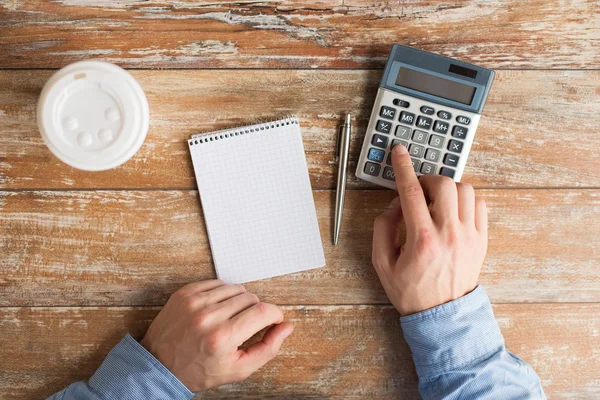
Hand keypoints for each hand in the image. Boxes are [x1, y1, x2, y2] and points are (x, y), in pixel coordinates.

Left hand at [140, 280, 293, 391]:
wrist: (159, 365)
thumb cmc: (199, 371)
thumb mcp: (238, 369)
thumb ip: (267, 348)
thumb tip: (286, 327)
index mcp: (222, 338)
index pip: (263, 312)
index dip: (275, 315)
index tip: (273, 321)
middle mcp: (208, 317)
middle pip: (251, 298)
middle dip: (256, 311)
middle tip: (247, 326)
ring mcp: (194, 302)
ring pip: (236, 288)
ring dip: (240, 301)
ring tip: (231, 318)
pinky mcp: (185, 293)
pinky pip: (218, 283)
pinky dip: (223, 294)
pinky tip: (218, 309)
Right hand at [372, 144, 487, 315]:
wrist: (442, 316)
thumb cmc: (411, 291)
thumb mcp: (382, 262)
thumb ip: (383, 227)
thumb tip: (394, 203)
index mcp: (421, 239)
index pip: (411, 191)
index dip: (403, 167)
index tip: (399, 151)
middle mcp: (449, 233)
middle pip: (443, 184)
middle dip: (427, 179)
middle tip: (418, 189)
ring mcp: (469, 236)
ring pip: (465, 190)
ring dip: (447, 188)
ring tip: (436, 201)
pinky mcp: (481, 240)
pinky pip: (480, 205)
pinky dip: (466, 199)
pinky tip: (453, 210)